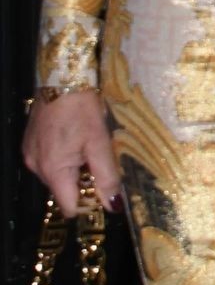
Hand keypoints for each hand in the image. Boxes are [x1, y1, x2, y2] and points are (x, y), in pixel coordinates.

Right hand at [22, 92, 120, 216]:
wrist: (62, 78)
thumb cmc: (82, 108)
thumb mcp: (100, 142)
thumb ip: (107, 176)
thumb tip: (113, 205)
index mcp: (53, 170)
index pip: (69, 206)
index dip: (89, 203)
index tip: (104, 189)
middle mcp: (36, 167)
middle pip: (63, 192)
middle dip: (83, 183)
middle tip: (99, 160)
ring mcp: (30, 155)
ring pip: (57, 177)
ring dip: (74, 170)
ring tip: (87, 146)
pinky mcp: (30, 144)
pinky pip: (49, 163)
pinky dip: (64, 159)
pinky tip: (74, 140)